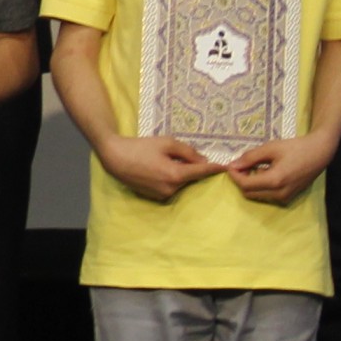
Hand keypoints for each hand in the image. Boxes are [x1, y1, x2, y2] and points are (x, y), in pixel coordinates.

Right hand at [99, 131, 220, 203]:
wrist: (115, 158)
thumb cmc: (141, 147)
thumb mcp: (166, 143)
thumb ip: (188, 151)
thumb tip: (203, 160)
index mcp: (175, 175)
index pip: (201, 172)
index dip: (214, 169)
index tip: (226, 168)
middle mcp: (171, 189)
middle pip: (190, 178)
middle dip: (191, 167)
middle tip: (179, 155)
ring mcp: (162, 195)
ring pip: (180, 183)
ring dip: (179, 173)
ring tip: (163, 160)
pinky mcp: (155, 198)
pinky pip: (170, 187)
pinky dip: (170, 179)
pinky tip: (157, 168)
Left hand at [223, 132, 337, 206]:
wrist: (319, 153)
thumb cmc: (295, 148)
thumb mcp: (271, 148)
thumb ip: (250, 157)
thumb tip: (233, 165)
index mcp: (274, 180)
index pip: (245, 185)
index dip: (234, 176)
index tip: (231, 165)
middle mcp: (279, 193)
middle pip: (249, 193)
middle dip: (242, 180)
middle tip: (242, 165)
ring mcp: (285, 198)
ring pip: (257, 195)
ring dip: (251, 184)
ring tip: (256, 167)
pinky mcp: (288, 198)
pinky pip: (267, 196)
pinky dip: (261, 186)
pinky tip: (266, 172)